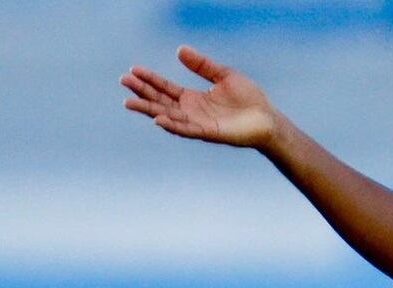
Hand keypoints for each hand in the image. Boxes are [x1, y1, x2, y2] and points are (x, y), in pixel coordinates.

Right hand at [121, 46, 278, 148]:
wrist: (268, 119)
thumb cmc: (250, 99)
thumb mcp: (224, 75)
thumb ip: (202, 65)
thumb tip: (180, 50)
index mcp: (193, 98)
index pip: (165, 88)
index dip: (150, 80)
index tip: (133, 70)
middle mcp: (191, 112)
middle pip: (160, 101)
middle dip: (142, 92)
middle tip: (123, 81)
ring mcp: (198, 123)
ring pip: (168, 116)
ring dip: (149, 110)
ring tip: (129, 102)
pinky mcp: (209, 133)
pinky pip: (187, 130)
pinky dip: (173, 125)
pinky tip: (158, 119)